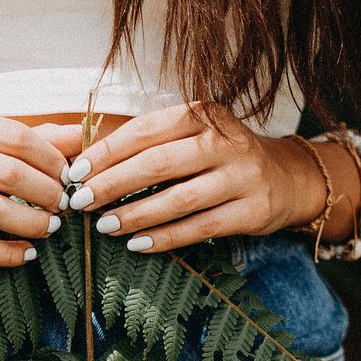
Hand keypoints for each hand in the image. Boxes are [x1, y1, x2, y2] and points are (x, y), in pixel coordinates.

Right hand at [0, 110, 80, 267]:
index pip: (16, 138)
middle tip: (63, 206)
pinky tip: (26, 253)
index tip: (69, 177)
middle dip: (45, 193)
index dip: (51, 160)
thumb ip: (30, 140)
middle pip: (7, 174)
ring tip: (50, 229)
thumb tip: (80, 136)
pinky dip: (6, 253)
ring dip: (30, 224)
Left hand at [63, 103, 326, 252]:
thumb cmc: (221, 158)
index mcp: (203, 115)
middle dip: (113, 184)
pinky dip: (165, 238)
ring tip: (105, 226)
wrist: (286, 178)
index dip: (106, 152)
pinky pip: (200, 228)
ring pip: (178, 199)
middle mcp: (224, 142)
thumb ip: (151, 143)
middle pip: (158, 163)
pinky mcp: (252, 210)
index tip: (75, 172)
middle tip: (82, 202)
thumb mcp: (194, 136)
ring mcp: (241, 176)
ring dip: (136, 215)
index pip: (145, 131)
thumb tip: (87, 161)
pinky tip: (138, 244)